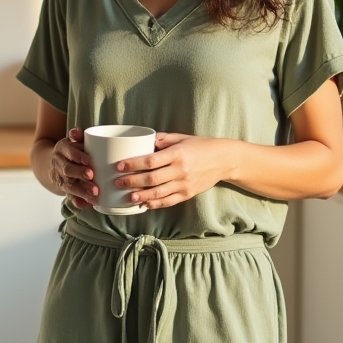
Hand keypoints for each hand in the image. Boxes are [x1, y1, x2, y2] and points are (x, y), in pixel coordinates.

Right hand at [50, 128, 98, 209]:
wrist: (56, 161)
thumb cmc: (73, 148)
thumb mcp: (74, 139)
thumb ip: (78, 135)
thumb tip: (76, 132)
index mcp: (62, 148)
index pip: (68, 151)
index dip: (77, 156)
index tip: (88, 160)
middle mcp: (59, 163)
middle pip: (68, 170)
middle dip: (80, 174)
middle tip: (92, 176)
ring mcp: (60, 178)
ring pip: (69, 186)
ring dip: (82, 190)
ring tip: (95, 194)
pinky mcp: (64, 189)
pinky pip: (70, 197)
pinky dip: (78, 202)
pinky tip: (87, 205)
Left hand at [113, 133, 232, 209]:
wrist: (224, 160)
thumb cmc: (201, 146)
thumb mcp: (182, 138)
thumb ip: (162, 140)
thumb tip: (142, 141)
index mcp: (177, 154)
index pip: (151, 160)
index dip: (133, 164)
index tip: (119, 166)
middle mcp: (180, 170)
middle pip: (151, 179)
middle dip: (132, 181)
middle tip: (118, 183)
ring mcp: (184, 184)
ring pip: (158, 193)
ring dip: (141, 196)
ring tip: (128, 197)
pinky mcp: (188, 194)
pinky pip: (169, 201)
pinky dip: (156, 204)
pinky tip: (145, 204)